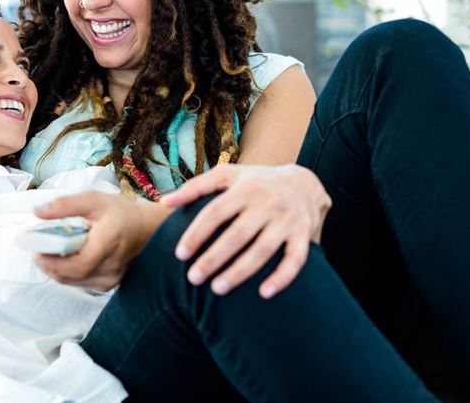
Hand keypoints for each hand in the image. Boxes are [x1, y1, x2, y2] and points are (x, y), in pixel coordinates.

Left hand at [33, 192, 164, 290]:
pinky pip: (82, 283)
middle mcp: (111, 268)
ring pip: (74, 282)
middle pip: (70, 276)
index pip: (76, 265)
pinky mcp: (110, 285)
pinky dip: (69, 274)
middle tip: (37, 249)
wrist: (148, 228)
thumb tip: (37, 212)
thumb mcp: (94, 200)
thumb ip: (65, 205)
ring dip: (57, 270)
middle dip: (49, 265)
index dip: (52, 262)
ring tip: (48, 253)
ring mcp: (112, 280)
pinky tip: (64, 260)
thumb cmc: (122, 213)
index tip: (36, 251)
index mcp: (108, 245)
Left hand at [160, 163, 330, 298]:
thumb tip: (163, 202)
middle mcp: (267, 203)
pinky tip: (263, 293)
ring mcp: (288, 220)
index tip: (179, 255)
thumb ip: (195, 187)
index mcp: (245, 188)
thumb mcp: (227, 175)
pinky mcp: (305, 235)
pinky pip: (295, 260)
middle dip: (214, 258)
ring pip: (263, 249)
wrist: (306, 182)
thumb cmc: (256, 182)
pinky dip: (282, 277)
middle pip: (237, 234)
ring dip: (240, 271)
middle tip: (193, 279)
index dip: (196, 234)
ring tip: (218, 289)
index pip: (215, 212)